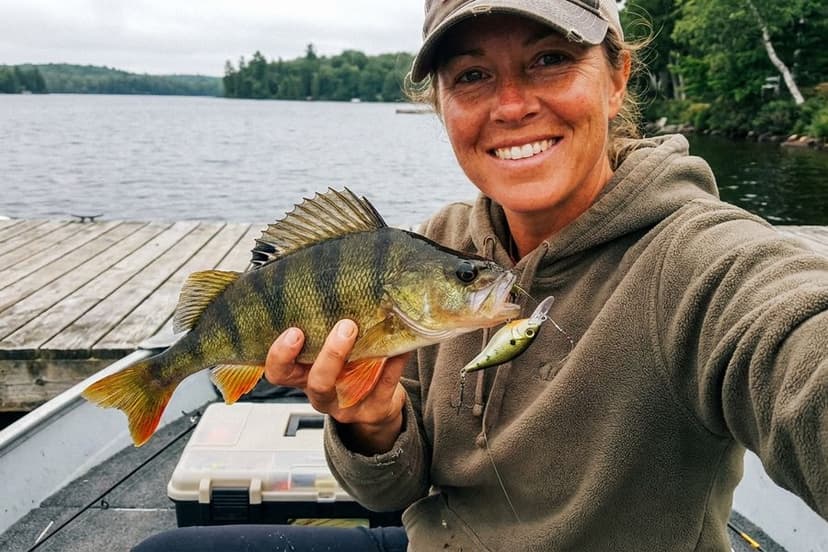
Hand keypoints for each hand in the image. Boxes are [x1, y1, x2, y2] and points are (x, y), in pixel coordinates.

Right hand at [264, 319, 408, 453]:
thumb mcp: (326, 354)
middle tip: (345, 326)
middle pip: (317, 382)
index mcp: (303, 377)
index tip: (294, 331)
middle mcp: (322, 394)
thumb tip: (336, 286)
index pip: (279, 373)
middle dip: (330, 355)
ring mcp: (348, 406)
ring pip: (350, 388)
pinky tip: (399, 347)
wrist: (374, 407)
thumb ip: (323, 331)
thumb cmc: (346, 369)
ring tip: (371, 332)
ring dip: (363, 360)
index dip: (281, 356)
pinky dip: (393, 364)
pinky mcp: (375, 410)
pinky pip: (384, 386)